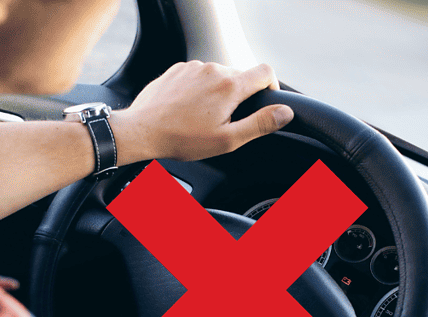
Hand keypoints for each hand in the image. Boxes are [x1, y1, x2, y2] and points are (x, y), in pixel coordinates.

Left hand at [110, 61, 294, 162]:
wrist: (142, 130)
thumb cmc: (182, 139)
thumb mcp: (227, 139)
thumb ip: (260, 124)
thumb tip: (285, 113)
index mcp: (230, 86)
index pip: (266, 72)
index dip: (271, 86)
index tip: (265, 101)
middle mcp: (213, 69)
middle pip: (241, 76)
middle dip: (239, 96)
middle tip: (225, 121)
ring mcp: (193, 67)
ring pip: (218, 76)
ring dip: (218, 93)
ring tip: (202, 117)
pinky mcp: (177, 69)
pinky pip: (198, 75)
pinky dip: (199, 89)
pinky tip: (188, 109)